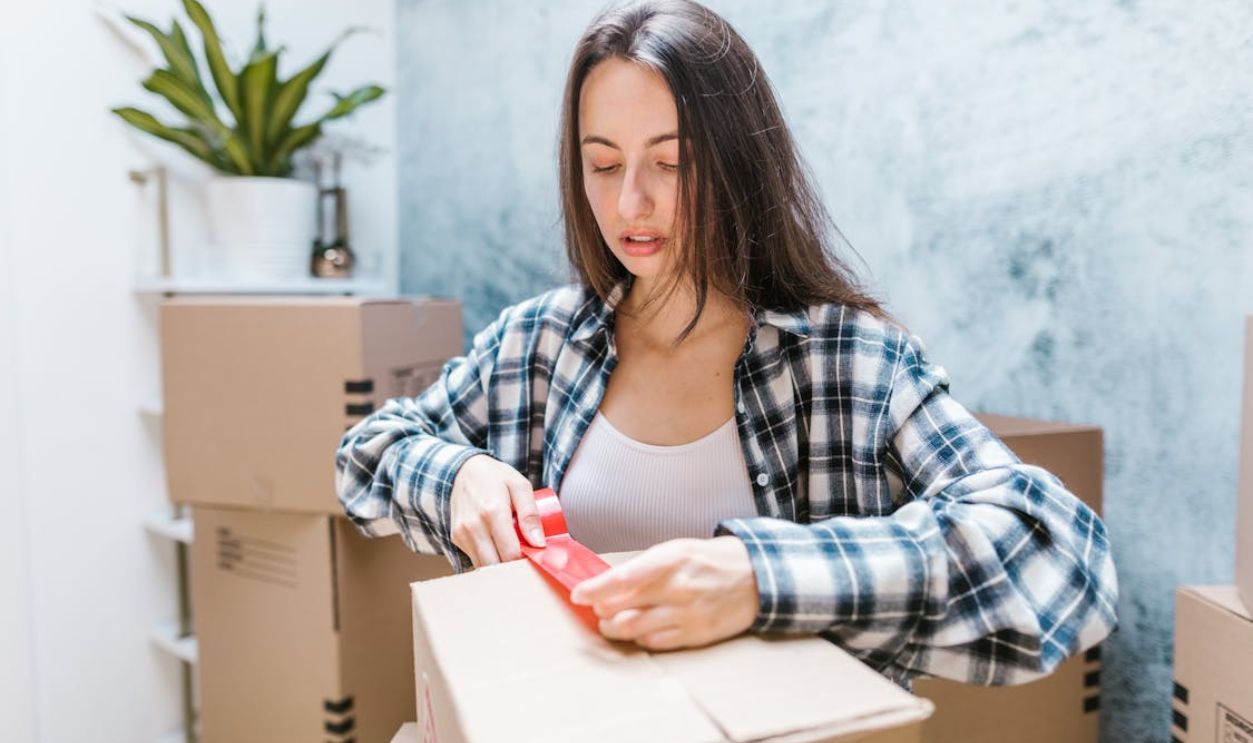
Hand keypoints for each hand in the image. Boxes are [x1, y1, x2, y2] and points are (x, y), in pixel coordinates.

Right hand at [449, 454, 545, 566]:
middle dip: (513, 565)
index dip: (525, 559)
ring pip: (483, 566)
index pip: (510, 553)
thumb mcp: (520, 486)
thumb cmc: (495, 477)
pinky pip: (474, 558)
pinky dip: (487, 558)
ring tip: (511, 549)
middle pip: (496, 565)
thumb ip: (530, 514)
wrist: (464, 470)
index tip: (534, 554)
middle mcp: (473, 525)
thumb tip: (538, 544)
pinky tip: (496, 545)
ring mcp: (461, 533)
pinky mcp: (456, 537)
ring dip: (500, 564)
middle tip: (524, 554)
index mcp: (492, 511)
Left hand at [569, 536, 758, 650]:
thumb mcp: (674, 550)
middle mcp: (677, 589)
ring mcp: (687, 615)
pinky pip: (654, 643)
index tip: (578, 594)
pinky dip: (639, 638)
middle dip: (601, 612)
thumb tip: (607, 583)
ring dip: (615, 628)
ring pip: (634, 630)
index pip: (622, 579)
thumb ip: (642, 567)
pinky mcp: (695, 635)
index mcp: (670, 561)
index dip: (594, 589)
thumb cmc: (707, 560)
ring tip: (612, 622)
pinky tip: (639, 630)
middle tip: (597, 608)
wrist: (753, 577)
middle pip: (622, 609)